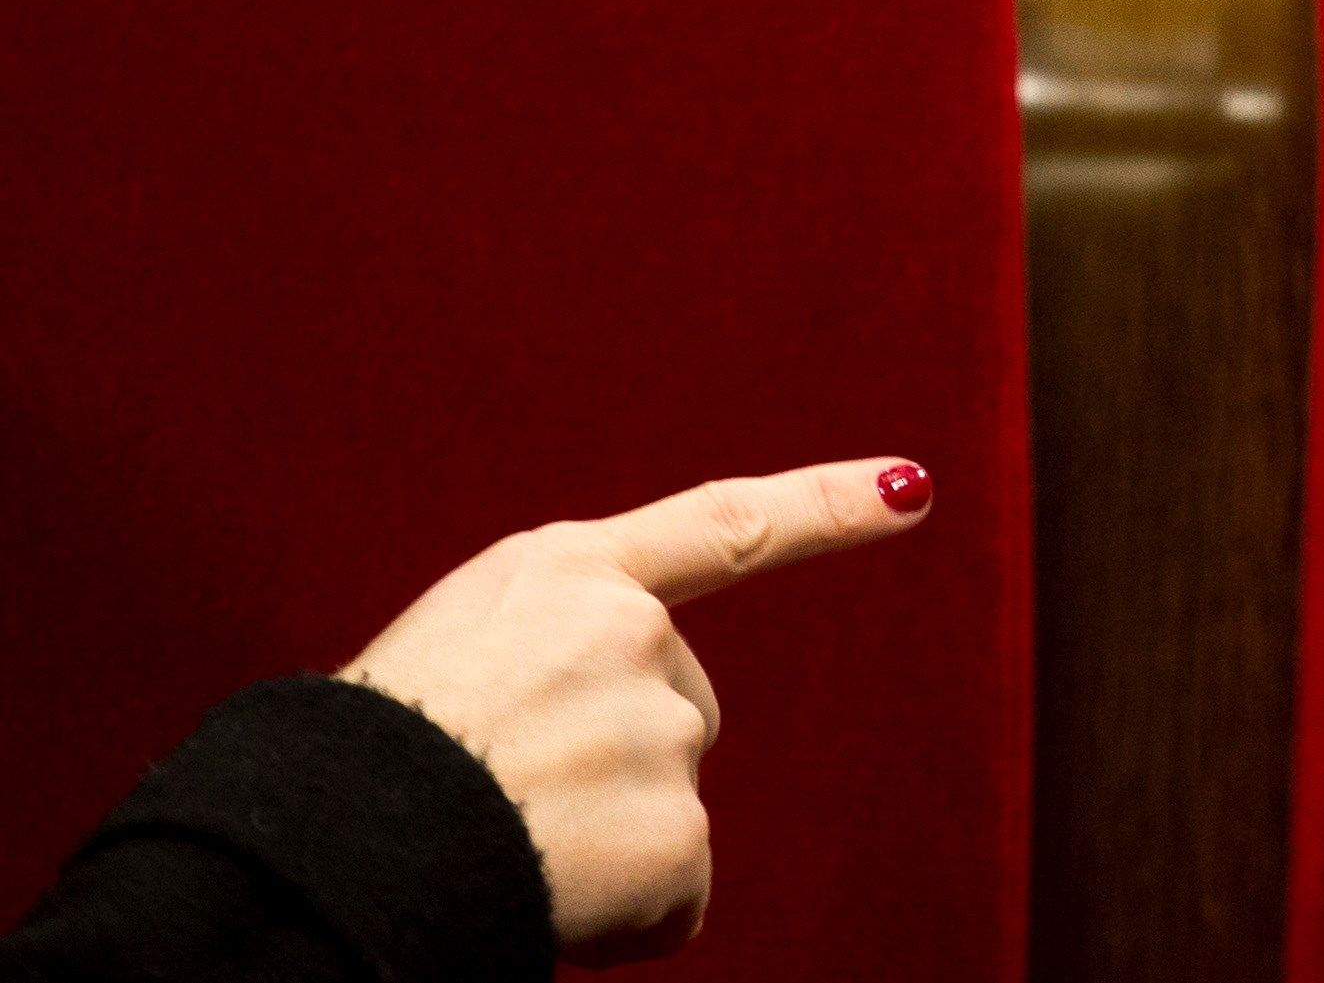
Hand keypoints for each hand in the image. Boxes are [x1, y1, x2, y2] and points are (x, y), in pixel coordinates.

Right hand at [340, 457, 934, 963]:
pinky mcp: (677, 827)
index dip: (827, 506)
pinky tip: (545, 897)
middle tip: (503, 797)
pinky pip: (675, 901)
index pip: (725, 525)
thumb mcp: (453, 658)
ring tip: (498, 840)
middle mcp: (628, 629)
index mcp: (561, 574)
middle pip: (681, 716)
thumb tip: (608, 735)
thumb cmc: (350, 769)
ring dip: (601, 848)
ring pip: (666, 814)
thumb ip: (553, 656)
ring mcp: (660, 722)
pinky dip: (623, 923)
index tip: (913, 487)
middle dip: (618, 769)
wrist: (322, 846)